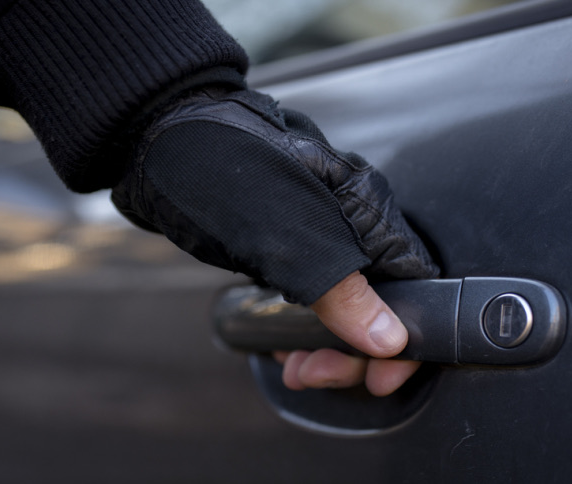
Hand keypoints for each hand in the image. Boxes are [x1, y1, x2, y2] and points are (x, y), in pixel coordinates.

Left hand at [110, 86, 438, 394]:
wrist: (157, 140)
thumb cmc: (221, 167)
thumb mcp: (286, 239)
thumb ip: (342, 292)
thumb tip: (388, 340)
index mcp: (366, 209)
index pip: (414, 285)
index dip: (403, 337)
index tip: (379, 377)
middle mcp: (350, 223)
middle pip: (381, 304)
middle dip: (353, 351)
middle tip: (317, 373)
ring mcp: (318, 236)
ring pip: (344, 307)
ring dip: (325, 347)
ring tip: (295, 368)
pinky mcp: (288, 247)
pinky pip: (312, 300)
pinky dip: (300, 329)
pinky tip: (280, 346)